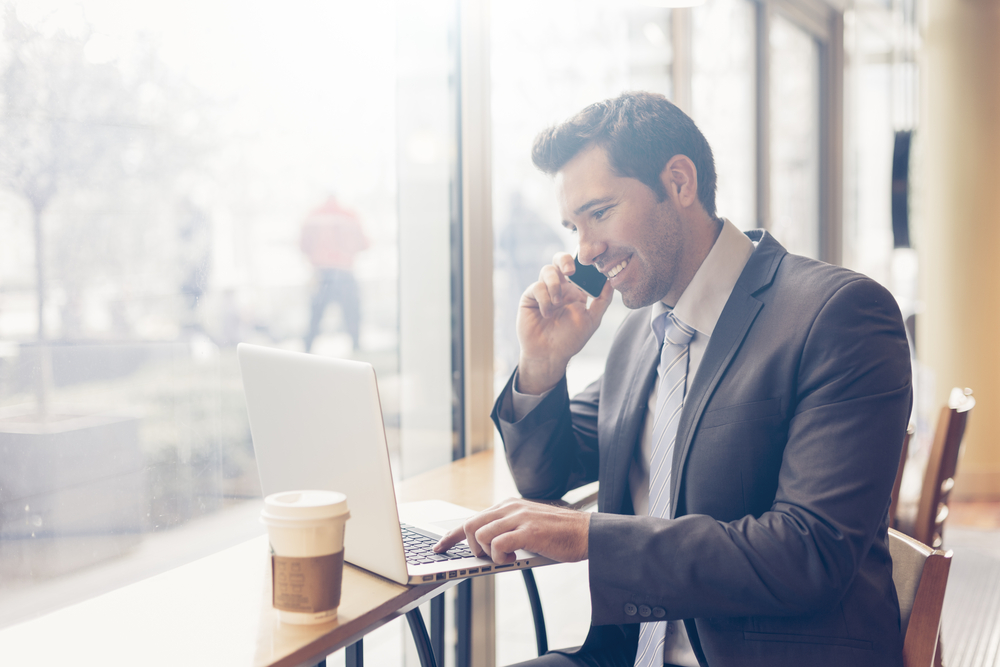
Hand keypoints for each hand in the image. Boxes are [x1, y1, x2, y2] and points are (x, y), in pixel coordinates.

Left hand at [433, 498, 588, 564]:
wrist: (588, 533)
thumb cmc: (560, 535)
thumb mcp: (529, 527)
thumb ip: (508, 531)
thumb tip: (485, 549)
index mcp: (509, 506)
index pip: (472, 518)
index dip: (451, 536)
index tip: (439, 548)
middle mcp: (510, 508)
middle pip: (470, 525)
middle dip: (471, 547)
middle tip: (487, 558)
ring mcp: (519, 517)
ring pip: (480, 534)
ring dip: (487, 553)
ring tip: (506, 558)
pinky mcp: (528, 530)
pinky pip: (498, 544)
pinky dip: (499, 556)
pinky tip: (513, 558)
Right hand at [516, 252, 613, 393]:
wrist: (549, 354)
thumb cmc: (570, 339)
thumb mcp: (592, 320)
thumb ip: (603, 300)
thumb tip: (611, 280)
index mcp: (575, 290)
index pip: (579, 268)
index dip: (583, 263)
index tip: (589, 266)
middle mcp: (559, 287)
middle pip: (560, 260)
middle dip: (565, 260)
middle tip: (571, 271)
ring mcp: (544, 291)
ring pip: (547, 270)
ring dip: (554, 285)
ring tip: (557, 303)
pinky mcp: (530, 297)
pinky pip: (536, 287)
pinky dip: (544, 299)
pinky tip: (547, 314)